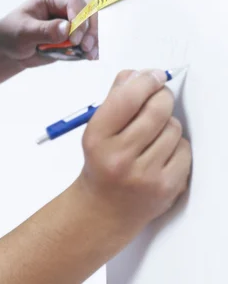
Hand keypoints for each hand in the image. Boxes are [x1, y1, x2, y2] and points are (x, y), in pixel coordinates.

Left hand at [0, 0, 97, 67]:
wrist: (11, 48)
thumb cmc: (13, 33)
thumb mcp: (24, 31)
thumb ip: (44, 30)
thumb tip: (67, 28)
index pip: (74, 2)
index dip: (79, 19)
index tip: (74, 39)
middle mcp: (66, 6)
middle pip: (90, 11)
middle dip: (91, 29)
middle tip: (85, 47)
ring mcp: (73, 21)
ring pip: (94, 24)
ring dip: (95, 39)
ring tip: (89, 54)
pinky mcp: (75, 35)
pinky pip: (90, 38)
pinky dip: (93, 47)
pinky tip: (91, 57)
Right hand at [75, 69, 191, 232]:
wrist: (104, 209)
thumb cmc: (101, 164)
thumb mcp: (96, 130)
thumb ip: (114, 99)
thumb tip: (137, 74)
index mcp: (97, 138)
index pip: (127, 98)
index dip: (145, 80)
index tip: (154, 75)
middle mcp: (119, 157)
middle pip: (157, 109)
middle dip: (161, 97)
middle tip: (159, 97)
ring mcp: (145, 174)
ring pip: (174, 128)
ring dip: (168, 124)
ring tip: (154, 133)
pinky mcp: (167, 187)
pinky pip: (185, 150)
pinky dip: (177, 146)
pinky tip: (162, 151)